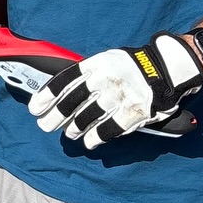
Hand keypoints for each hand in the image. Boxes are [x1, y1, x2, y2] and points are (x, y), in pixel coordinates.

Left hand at [30, 33, 202, 148]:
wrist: (167, 68)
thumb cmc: (132, 66)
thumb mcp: (108, 60)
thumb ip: (88, 75)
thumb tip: (61, 93)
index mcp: (96, 64)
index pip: (64, 81)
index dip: (46, 96)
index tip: (35, 108)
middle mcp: (104, 79)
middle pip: (71, 102)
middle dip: (55, 117)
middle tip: (46, 126)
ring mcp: (119, 96)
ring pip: (87, 117)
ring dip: (75, 128)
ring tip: (69, 133)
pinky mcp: (133, 112)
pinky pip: (109, 129)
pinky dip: (96, 138)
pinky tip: (89, 142)